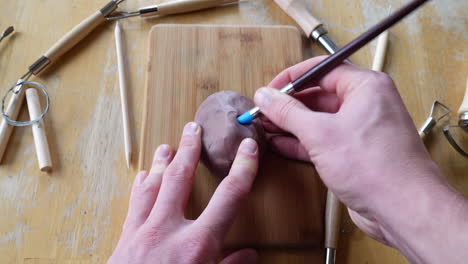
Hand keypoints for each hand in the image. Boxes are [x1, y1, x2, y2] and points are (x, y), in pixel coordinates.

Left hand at [108, 122, 258, 263]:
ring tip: (166, 145)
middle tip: (192, 127)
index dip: (243, 169)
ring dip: (160, 164)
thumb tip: (249, 256)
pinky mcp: (123, 241)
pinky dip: (139, 188)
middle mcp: (168, 231)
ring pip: (152, 187)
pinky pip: (133, 206)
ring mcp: (141, 233)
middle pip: (180, 179)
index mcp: (197, 245)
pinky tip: (142, 177)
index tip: (248, 149)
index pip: (229, 198)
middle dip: (189, 150)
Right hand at [254, 57, 467, 262]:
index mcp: (366, 87)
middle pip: (319, 95)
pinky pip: (324, 140)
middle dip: (288, 104)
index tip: (270, 88)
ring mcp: (361, 130)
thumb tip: (266, 96)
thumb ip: (288, 112)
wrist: (402, 209)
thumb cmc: (375, 167)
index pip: (322, 69)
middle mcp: (366, 104)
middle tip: (263, 110)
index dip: (291, 78)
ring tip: (265, 126)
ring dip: (292, 124)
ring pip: (319, 119)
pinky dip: (302, 142)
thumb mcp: (320, 133)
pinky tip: (280, 144)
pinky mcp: (355, 153)